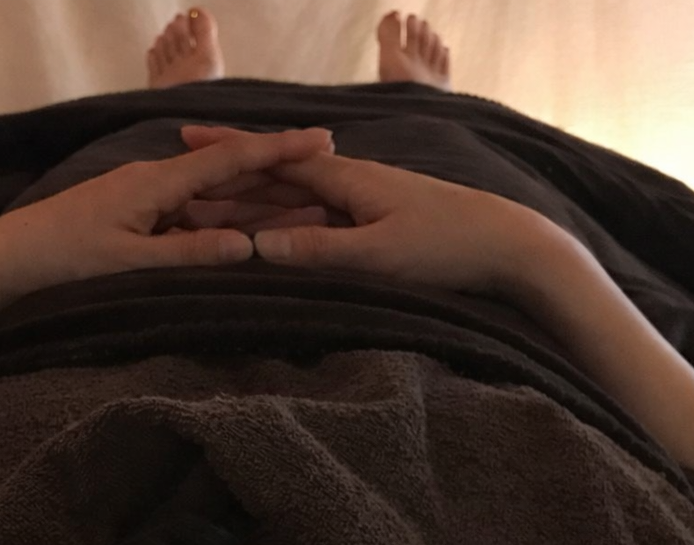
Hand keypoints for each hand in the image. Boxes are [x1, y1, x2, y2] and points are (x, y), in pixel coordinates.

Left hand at [0, 127, 334, 300]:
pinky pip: (187, 210)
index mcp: (157, 182)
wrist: (8, 257)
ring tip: (298, 196)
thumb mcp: (132, 262)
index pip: (231, 160)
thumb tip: (248, 247)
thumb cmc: (64, 259)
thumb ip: (191, 253)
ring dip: (251, 195)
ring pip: (208, 193)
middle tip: (326, 162)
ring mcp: (142, 194)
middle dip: (276, 167)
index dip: (280, 150)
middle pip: (226, 169)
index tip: (322, 139)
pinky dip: (219, 217)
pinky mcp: (132, 212)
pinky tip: (239, 226)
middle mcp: (153, 179)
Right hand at [181, 124, 565, 296]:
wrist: (510, 245)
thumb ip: (316, 249)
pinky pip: (321, 209)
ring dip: (257, 193)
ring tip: (216, 195)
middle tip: (184, 165)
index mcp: (346, 178)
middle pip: (280, 172)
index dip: (228, 151)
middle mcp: (354, 178)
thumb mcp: (377, 255)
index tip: (186, 140)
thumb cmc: (446, 246)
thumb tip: (257, 247)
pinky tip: (281, 221)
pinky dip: (290, 212)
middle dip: (233, 169)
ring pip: (299, 192)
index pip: (272, 159)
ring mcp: (369, 196)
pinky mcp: (382, 216)